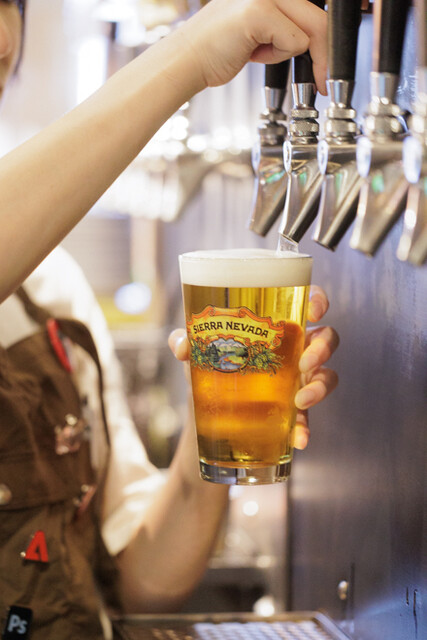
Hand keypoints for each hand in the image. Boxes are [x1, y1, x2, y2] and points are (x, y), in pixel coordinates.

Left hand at [169, 284, 337, 450]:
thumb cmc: (212, 362)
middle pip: (326, 338)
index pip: (308, 302)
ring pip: (327, 376)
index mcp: (278, 324)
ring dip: (321, 387)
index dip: (318, 301)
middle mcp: (295, 348)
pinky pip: (307, 417)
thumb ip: (184, 340)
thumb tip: (182, 346)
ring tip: (302, 400)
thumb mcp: (196, 348)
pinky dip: (304, 428)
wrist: (210, 407)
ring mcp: (298, 379)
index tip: (315, 310)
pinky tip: (298, 439)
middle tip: (305, 361)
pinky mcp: (293, 410)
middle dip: (323, 348)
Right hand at [178, 0, 327, 93]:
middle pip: (320, 18)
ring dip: (289, 53)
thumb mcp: (260, 28)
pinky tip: (251, 52)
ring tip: (259, 52)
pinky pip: (294, 42)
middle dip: (324, 55)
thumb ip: (286, 24)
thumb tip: (317, 40)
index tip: (327, 64)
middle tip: (322, 81)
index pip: (314, 10)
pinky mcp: (259, 11)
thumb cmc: (218, 48)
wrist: (188, 59)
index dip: (326, 39)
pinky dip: (277, 57)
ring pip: (311, 30)